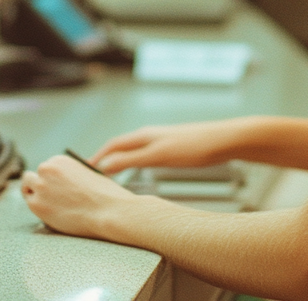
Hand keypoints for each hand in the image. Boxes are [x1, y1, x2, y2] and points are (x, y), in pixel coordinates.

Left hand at [20, 154, 136, 238]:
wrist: (108, 210)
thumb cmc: (104, 195)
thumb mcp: (86, 174)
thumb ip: (68, 177)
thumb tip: (60, 186)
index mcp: (59, 160)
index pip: (46, 169)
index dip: (50, 180)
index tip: (56, 189)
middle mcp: (46, 169)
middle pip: (32, 177)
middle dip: (39, 186)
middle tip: (48, 198)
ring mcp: (40, 187)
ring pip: (26, 189)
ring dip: (34, 196)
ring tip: (46, 205)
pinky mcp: (37, 205)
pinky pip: (30, 205)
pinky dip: (38, 209)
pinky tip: (50, 214)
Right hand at [90, 120, 237, 173]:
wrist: (224, 141)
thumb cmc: (194, 146)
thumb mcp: (159, 156)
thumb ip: (131, 160)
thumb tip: (105, 165)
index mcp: (144, 136)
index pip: (113, 145)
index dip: (97, 156)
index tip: (82, 168)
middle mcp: (150, 135)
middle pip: (120, 146)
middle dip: (105, 156)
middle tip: (91, 171)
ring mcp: (161, 140)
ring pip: (133, 149)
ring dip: (119, 159)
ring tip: (110, 172)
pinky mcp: (172, 147)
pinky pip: (145, 153)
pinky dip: (134, 161)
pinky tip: (140, 168)